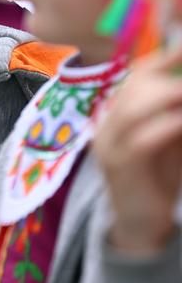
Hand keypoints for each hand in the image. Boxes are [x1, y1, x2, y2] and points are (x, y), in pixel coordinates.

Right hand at [94, 43, 181, 253]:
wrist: (140, 225)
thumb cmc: (160, 178)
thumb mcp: (172, 139)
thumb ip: (177, 114)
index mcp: (118, 111)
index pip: (138, 74)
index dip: (165, 57)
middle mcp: (107, 121)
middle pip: (136, 84)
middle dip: (174, 77)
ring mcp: (107, 142)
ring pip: (135, 105)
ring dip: (172, 95)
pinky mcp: (118, 165)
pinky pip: (142, 137)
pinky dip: (168, 125)